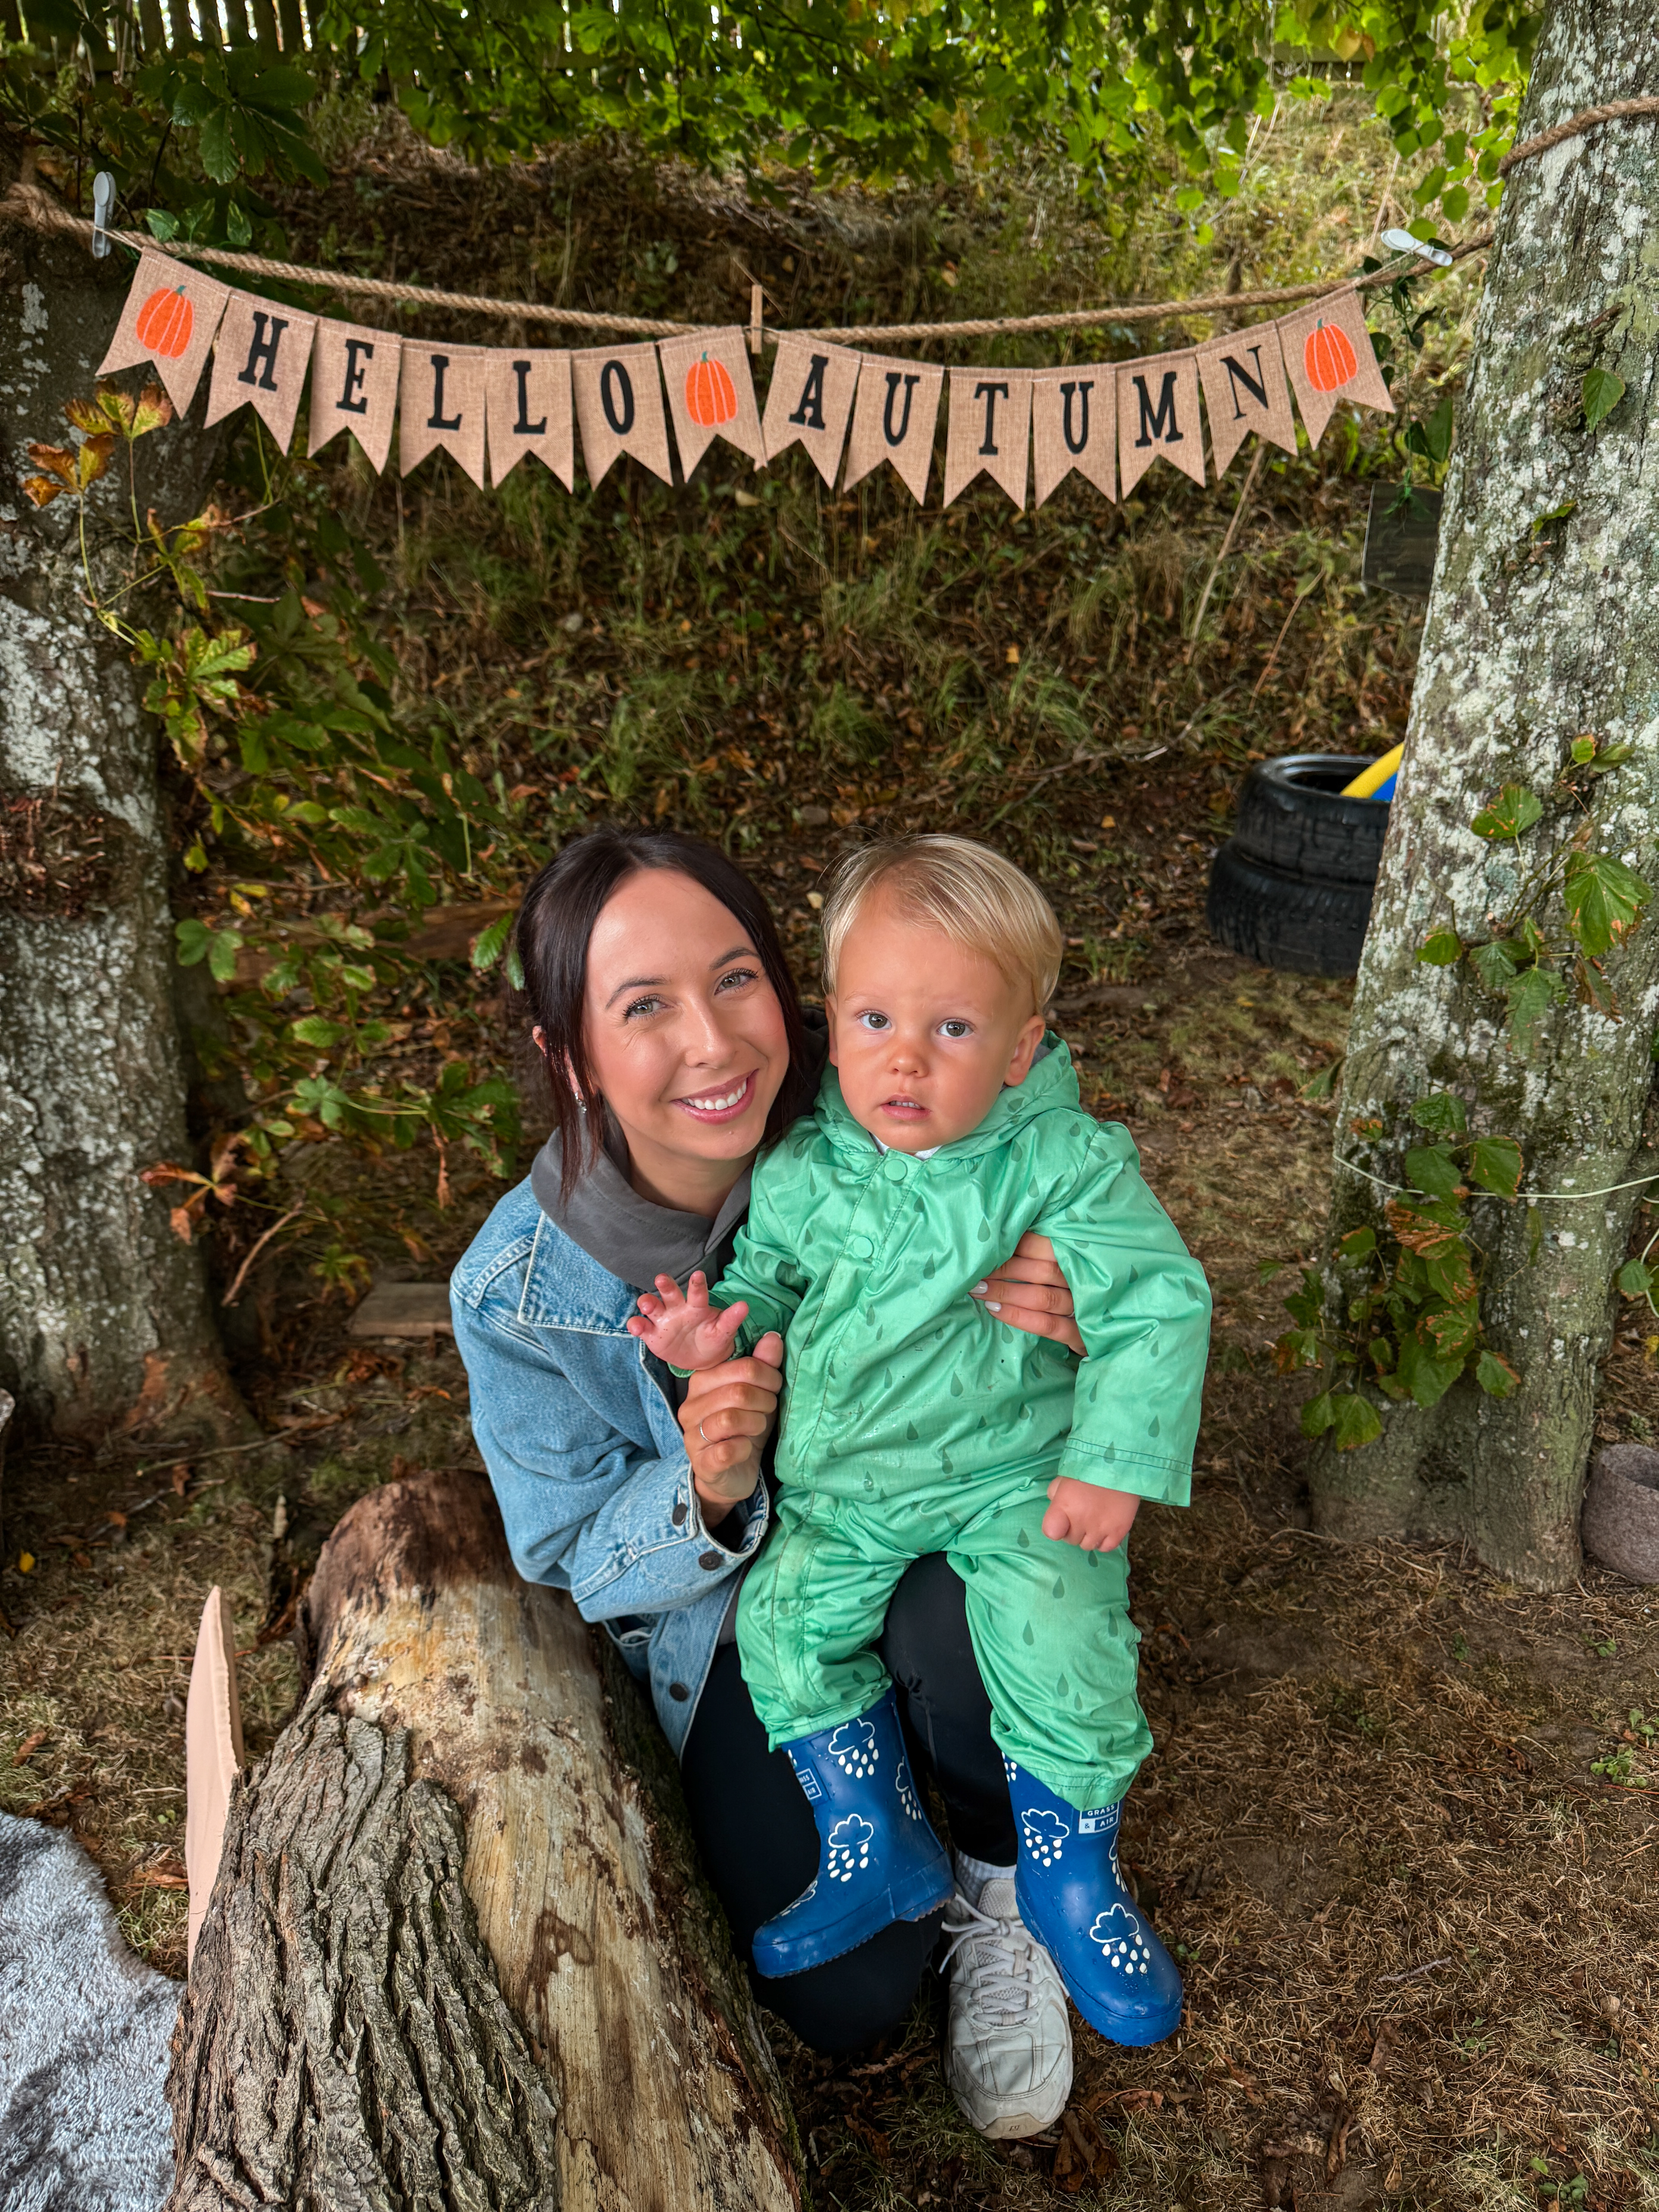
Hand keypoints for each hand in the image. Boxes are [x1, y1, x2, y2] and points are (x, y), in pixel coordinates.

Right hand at [626, 1270, 747, 1369]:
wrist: (700, 1357)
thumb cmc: (712, 1338)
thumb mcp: (723, 1331)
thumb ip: (731, 1319)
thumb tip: (744, 1306)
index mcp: (696, 1306)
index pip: (698, 1293)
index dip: (697, 1284)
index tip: (698, 1274)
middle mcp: (677, 1308)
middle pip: (670, 1293)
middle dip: (665, 1285)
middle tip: (662, 1279)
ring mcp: (663, 1320)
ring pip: (652, 1306)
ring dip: (647, 1302)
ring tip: (646, 1304)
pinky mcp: (652, 1334)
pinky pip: (642, 1327)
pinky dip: (636, 1325)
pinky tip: (635, 1325)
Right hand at [680, 1333, 783, 1508]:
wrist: (732, 1474)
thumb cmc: (745, 1428)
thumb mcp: (758, 1395)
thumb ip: (763, 1365)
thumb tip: (772, 1337)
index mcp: (703, 1381)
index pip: (743, 1366)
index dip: (768, 1376)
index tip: (775, 1387)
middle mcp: (691, 1405)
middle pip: (738, 1391)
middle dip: (764, 1401)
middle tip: (768, 1410)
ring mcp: (692, 1435)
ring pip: (730, 1419)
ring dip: (756, 1423)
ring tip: (758, 1427)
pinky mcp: (701, 1462)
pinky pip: (727, 1450)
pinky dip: (745, 1447)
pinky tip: (746, 1448)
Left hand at [970, 1232, 1084, 1355]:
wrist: (1115, 1326)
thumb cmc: (1077, 1287)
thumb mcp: (1068, 1264)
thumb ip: (1045, 1251)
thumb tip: (1003, 1234)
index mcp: (1081, 1257)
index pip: (1046, 1245)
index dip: (1015, 1245)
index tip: (989, 1247)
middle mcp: (1084, 1280)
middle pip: (1041, 1271)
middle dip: (1004, 1269)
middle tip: (977, 1270)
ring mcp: (1083, 1309)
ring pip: (1041, 1298)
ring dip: (1006, 1292)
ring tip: (979, 1290)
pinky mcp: (1081, 1335)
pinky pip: (1046, 1326)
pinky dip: (1019, 1317)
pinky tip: (995, 1310)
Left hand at [1042, 1477, 1139, 1552]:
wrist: (1120, 1465)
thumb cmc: (1089, 1469)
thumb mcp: (1064, 1478)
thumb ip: (1055, 1494)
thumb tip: (1055, 1508)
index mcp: (1064, 1506)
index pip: (1051, 1532)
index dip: (1055, 1528)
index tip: (1061, 1521)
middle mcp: (1081, 1521)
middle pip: (1071, 1540)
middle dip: (1073, 1530)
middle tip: (1081, 1516)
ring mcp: (1101, 1528)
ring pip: (1088, 1546)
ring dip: (1088, 1536)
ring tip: (1094, 1521)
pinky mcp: (1119, 1531)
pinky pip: (1105, 1548)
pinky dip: (1104, 1541)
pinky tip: (1105, 1528)